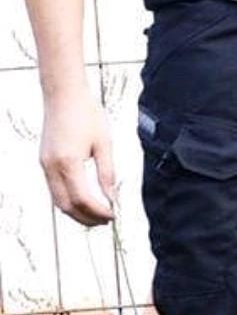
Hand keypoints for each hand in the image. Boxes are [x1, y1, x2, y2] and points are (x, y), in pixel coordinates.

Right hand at [40, 88, 115, 225]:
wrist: (64, 93)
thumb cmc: (86, 113)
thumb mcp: (104, 145)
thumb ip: (107, 174)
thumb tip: (112, 198)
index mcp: (68, 162)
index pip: (83, 199)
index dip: (99, 212)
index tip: (113, 215)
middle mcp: (52, 166)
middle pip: (67, 206)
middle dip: (88, 218)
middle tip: (107, 220)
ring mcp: (45, 165)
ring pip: (58, 202)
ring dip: (77, 213)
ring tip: (98, 215)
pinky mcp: (44, 162)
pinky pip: (54, 191)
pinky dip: (69, 202)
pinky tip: (84, 203)